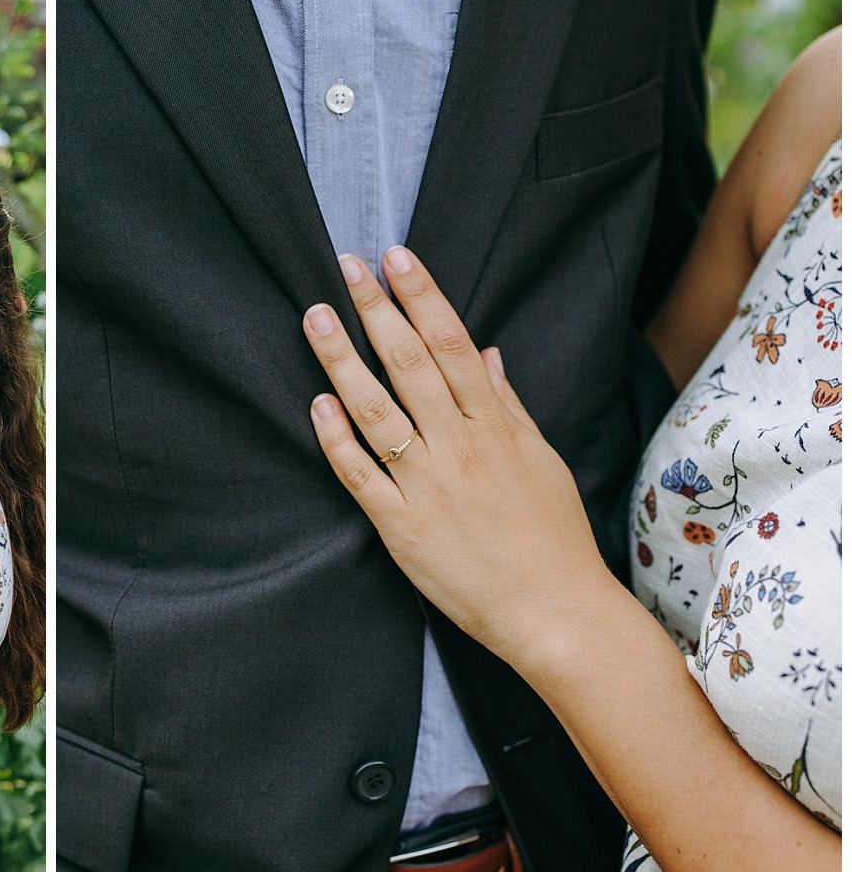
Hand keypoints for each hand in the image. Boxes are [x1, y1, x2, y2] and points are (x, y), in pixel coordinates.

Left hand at [302, 247, 619, 675]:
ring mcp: (427, 487)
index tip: (395, 257)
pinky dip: (337, 440)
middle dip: (375, 310)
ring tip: (315, 318)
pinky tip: (316, 404)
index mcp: (495, 427)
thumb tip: (485, 353)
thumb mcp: (540, 460)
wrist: (555, 613)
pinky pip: (361, 477)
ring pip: (377, 411)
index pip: (452, 344)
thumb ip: (506, 405)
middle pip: (411, 364)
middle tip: (344, 266)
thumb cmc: (553, 538)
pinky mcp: (401, 528)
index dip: (421, 296)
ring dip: (343, 361)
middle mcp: (459, 448)